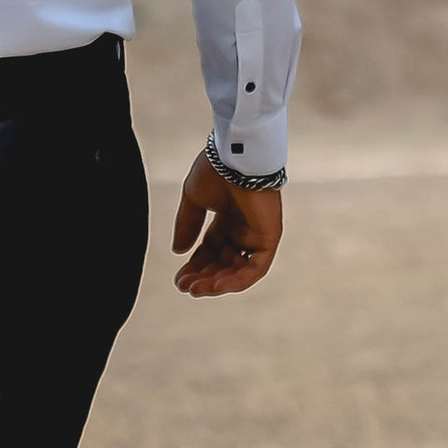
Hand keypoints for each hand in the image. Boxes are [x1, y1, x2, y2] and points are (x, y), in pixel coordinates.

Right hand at [172, 149, 282, 295]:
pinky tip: (215, 286)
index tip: (178, 277)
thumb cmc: (215, 171)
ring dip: (217, 283)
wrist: (234, 158)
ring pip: (238, 270)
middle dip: (203, 276)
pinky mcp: (269, 239)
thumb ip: (187, 226)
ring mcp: (257, 235)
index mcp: (227, 218)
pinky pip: (255, 268)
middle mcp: (243, 229)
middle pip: (223, 262)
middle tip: (184, 286)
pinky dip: (236, 280)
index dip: (195, 264)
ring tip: (195, 289)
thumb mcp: (194, 200)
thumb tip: (178, 251)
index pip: (211, 250)